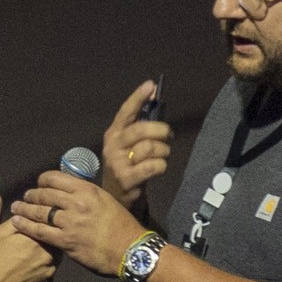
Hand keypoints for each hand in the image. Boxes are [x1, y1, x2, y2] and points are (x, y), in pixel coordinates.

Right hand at [0, 220, 55, 281]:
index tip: (37, 222)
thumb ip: (20, 220)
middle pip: (54, 241)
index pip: (49, 225)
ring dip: (44, 253)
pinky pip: (48, 271)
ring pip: (53, 256)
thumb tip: (30, 212)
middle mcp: (48, 255)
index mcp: (38, 239)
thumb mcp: (1, 233)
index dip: (43, 222)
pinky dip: (41, 267)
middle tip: (31, 240)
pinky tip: (26, 269)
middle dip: (45, 238)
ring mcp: (49, 272)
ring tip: (26, 255)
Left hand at [15, 169, 145, 276]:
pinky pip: (39, 231)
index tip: (39, 185)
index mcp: (87, 190)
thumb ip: (87, 195)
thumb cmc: (122, 226)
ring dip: (24, 209)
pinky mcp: (66, 241)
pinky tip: (17, 223)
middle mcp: (76, 202)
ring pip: (39, 212)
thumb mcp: (106, 200)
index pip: (55, 178)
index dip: (42, 181)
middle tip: (24, 197)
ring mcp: (70, 222)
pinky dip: (26, 226)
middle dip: (31, 195)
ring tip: (16, 208)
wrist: (130, 250)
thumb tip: (73, 192)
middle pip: (44, 194)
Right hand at [98, 80, 172, 203]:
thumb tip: (154, 94)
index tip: (151, 85)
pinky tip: (159, 168)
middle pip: (142, 130)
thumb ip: (141, 123)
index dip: (138, 98)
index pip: (126, 111)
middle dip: (161, 131)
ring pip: (151, 148)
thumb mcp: (129, 144)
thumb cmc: (128, 165)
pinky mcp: (126, 178)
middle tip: (169, 135)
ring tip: (162, 156)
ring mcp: (117, 162)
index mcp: (113, 133)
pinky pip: (153, 166)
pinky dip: (161, 166)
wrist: (116, 196)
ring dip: (163, 152)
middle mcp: (113, 145)